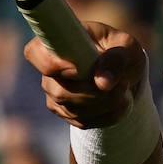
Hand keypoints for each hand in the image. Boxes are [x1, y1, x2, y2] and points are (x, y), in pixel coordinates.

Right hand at [24, 23, 146, 128]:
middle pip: (59, 91)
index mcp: (59, 42)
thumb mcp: (127, 46)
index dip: (50, 64)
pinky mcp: (65, 112)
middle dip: (94, 93)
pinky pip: (83, 121)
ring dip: (106, 104)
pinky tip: (120, 102)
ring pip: (73, 109)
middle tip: (123, 84)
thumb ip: (117, 58)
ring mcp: (54, 93)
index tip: (77, 70)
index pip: (34, 52)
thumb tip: (103, 82)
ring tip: (125, 90)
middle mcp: (50, 69)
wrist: (126, 73)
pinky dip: (108, 115)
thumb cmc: (122, 51)